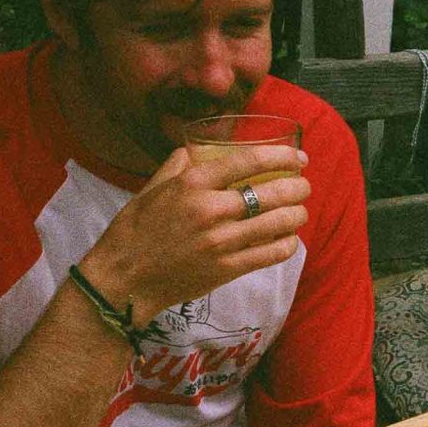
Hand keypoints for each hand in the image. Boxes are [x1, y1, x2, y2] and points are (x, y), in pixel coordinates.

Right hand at [78, 144, 310, 320]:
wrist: (125, 277)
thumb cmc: (136, 230)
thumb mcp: (153, 187)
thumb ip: (180, 165)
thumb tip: (201, 149)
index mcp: (192, 183)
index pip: (250, 161)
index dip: (283, 157)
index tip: (299, 158)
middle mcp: (211, 209)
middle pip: (273, 192)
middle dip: (298, 188)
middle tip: (303, 187)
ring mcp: (222, 241)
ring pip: (279, 223)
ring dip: (298, 215)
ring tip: (299, 212)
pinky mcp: (228, 268)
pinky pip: (272, 253)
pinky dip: (288, 243)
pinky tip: (289, 238)